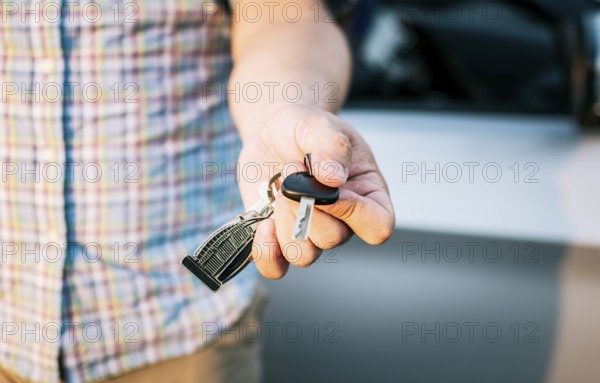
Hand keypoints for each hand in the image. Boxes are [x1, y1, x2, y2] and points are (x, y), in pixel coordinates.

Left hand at [238, 103, 394, 278]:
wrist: (274, 131)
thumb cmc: (306, 128)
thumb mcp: (321, 125)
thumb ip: (331, 146)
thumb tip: (332, 178)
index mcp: (366, 195)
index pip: (378, 226)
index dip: (354, 213)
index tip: (328, 185)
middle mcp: (341, 221)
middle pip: (333, 239)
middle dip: (306, 205)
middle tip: (293, 168)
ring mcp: (309, 232)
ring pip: (304, 255)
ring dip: (285, 221)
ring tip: (280, 186)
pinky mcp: (279, 238)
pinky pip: (275, 267)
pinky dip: (266, 251)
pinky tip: (264, 223)